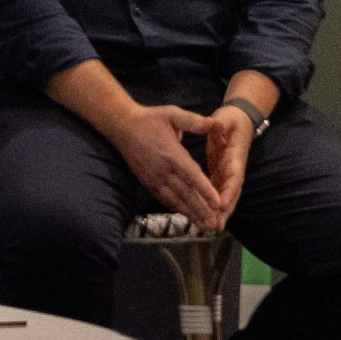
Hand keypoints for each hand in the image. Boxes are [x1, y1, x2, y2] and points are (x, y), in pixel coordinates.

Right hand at [110, 101, 228, 228]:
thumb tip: (213, 124)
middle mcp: (163, 170)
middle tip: (214, 223)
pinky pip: (163, 198)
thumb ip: (193, 121)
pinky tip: (185, 215)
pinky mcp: (147, 182)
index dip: (205, 191)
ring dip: (190, 213)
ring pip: (174, 199)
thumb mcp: (172, 114)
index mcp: (172, 154)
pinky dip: (176, 208)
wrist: (122, 126)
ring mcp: (154, 178)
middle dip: (201, 209)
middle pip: (185, 193)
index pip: (192, 176)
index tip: (218, 203)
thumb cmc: (150, 119)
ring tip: (203, 225)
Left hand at [201, 105, 255, 221]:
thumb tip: (216, 124)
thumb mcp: (225, 118)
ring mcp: (228, 172)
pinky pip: (217, 191)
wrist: (237, 120)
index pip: (234, 177)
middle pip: (232, 192)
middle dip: (225, 209)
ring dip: (220, 211)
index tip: (221, 205)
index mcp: (235, 156)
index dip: (229, 191)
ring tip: (211, 226)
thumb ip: (219, 123)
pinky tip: (205, 215)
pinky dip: (213, 204)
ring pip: (225, 195)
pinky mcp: (221, 173)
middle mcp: (234, 168)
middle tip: (217, 225)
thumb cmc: (230, 119)